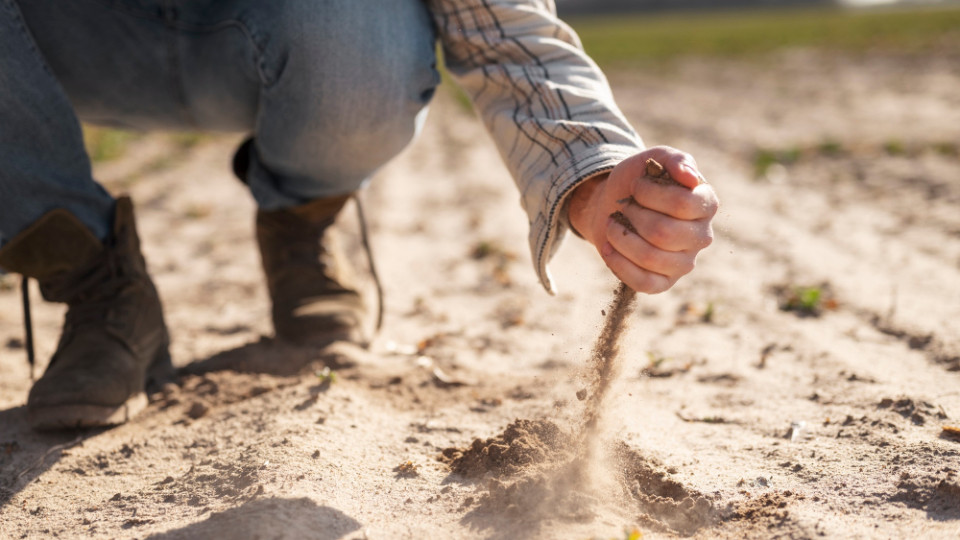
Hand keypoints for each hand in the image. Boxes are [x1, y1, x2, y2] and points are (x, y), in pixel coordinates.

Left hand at [567, 146, 718, 293]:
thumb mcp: (653, 159)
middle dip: (633, 216)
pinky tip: (609, 248)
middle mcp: (702, 236)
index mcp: (706, 204)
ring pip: (651, 258)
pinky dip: (619, 264)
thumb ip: (675, 160)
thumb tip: (691, 177)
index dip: (649, 193)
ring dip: (621, 238)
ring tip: (612, 224)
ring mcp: (685, 263)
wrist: (611, 205)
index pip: (682, 204)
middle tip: (624, 207)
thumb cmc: (637, 182)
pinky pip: (644, 283)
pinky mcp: (664, 282)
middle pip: (663, 233)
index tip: (636, 186)